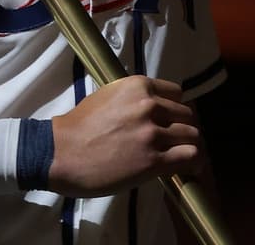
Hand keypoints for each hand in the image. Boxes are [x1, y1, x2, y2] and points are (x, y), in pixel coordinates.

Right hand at [45, 76, 201, 197]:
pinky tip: (186, 168)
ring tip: (180, 157)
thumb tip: (155, 110)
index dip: (175, 110)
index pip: (177, 94)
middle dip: (183, 129)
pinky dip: (192, 162)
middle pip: (188, 115)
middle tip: (174, 142)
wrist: (61, 152)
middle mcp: (149, 105)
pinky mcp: (154, 160)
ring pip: (193, 135)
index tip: (170, 121)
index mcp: (138, 86)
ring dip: (188, 146)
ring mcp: (152, 133)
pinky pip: (190, 156)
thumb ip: (134, 100)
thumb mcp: (108, 97)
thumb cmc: (79, 126)